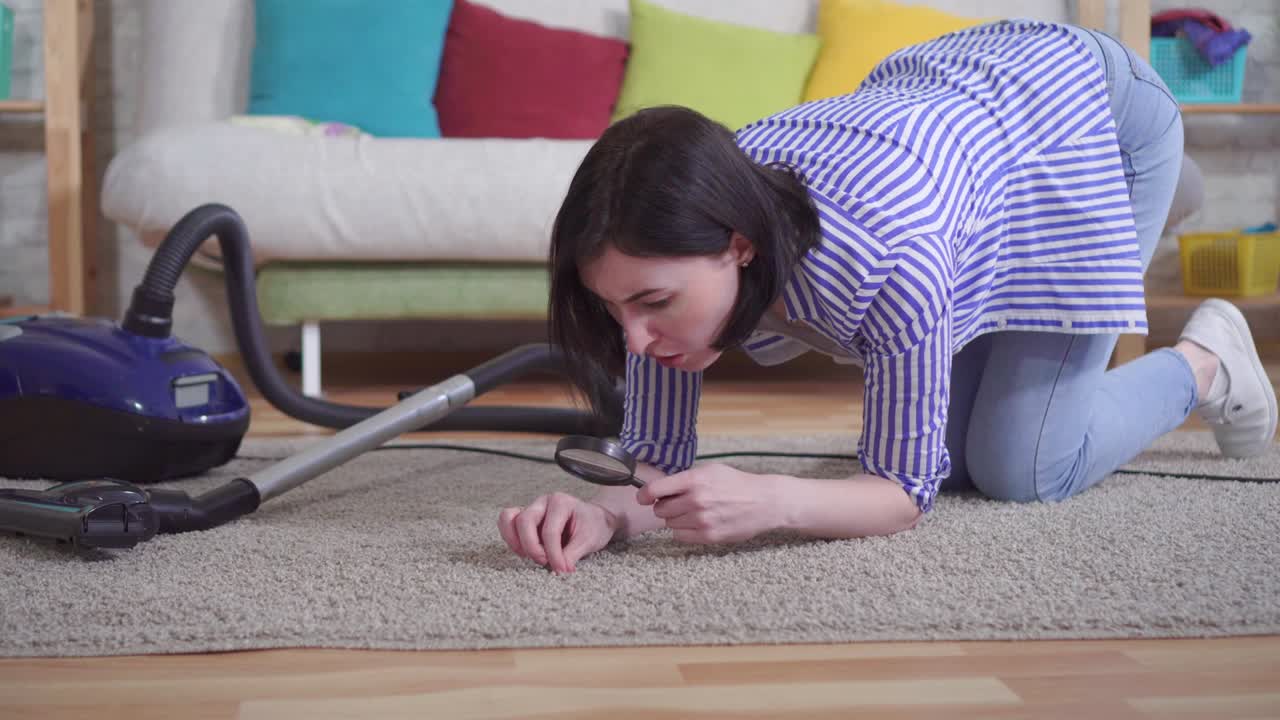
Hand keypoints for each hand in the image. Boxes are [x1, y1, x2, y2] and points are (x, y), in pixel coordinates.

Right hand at [498, 493, 617, 573]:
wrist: (595, 520)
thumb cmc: (593, 526)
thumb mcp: (589, 541)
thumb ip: (572, 555)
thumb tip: (559, 571)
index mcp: (561, 502)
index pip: (550, 531)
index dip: (553, 554)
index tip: (561, 570)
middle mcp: (543, 502)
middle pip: (524, 521)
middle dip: (532, 547)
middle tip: (544, 562)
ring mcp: (531, 509)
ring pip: (509, 519)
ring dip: (515, 541)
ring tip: (529, 556)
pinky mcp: (525, 519)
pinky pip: (507, 523)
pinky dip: (510, 539)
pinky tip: (524, 552)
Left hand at [636, 463, 780, 543]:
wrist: (763, 502)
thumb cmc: (736, 484)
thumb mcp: (710, 471)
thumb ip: (684, 479)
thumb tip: (659, 489)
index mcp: (694, 480)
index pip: (656, 489)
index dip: (645, 494)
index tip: (643, 497)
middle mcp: (696, 500)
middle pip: (660, 509)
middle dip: (666, 506)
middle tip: (679, 503)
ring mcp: (702, 520)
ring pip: (669, 524)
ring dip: (677, 519)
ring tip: (694, 512)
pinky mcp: (708, 536)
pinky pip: (680, 536)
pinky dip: (684, 531)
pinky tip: (698, 523)